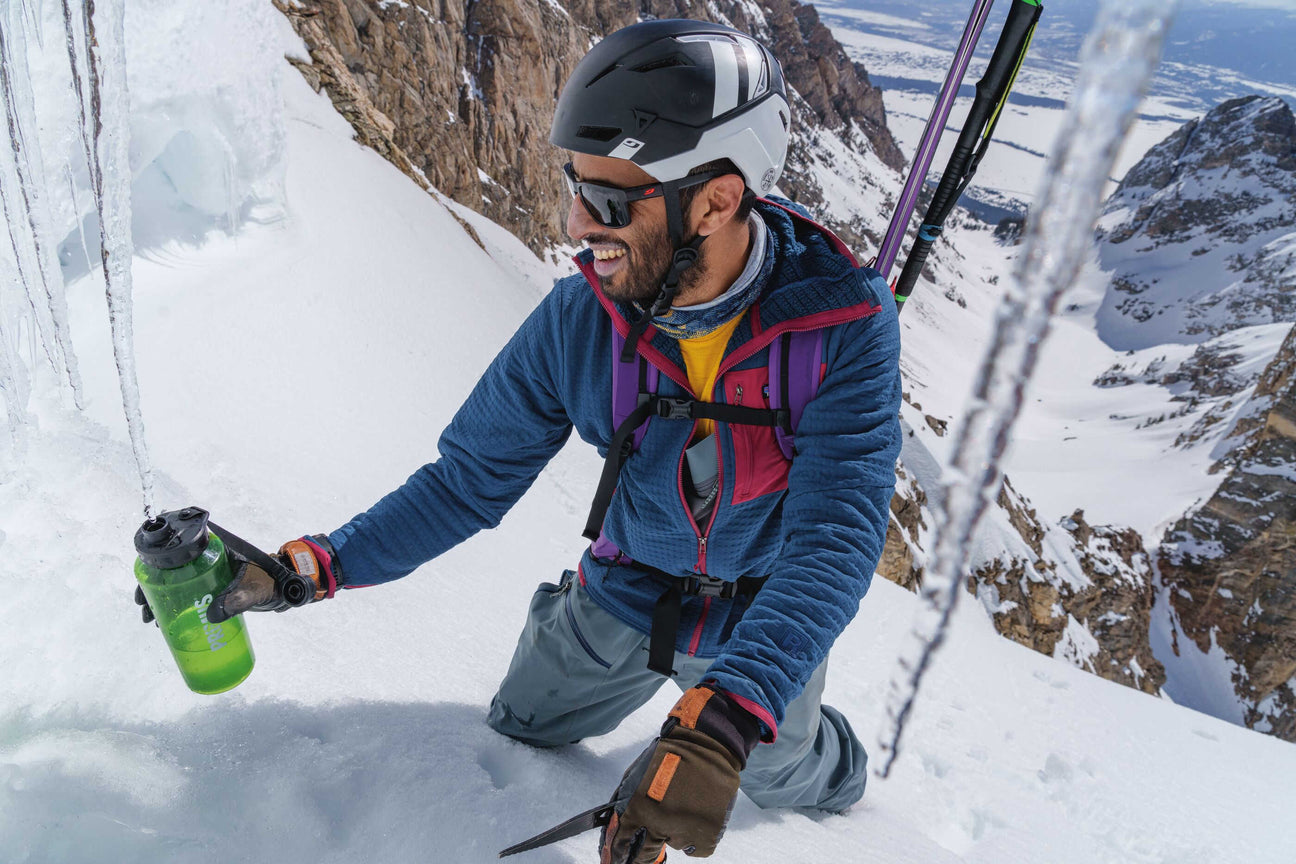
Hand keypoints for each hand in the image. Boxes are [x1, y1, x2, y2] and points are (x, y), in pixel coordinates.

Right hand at [134, 535, 340, 624]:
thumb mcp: (254, 591)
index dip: (155, 569)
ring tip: (153, 620)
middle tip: (145, 610)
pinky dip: (175, 606)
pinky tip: (167, 623)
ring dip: (161, 599)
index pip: (175, 554)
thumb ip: (238, 601)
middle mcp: (206, 561)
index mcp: (213, 552)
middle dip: (153, 588)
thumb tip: (212, 615)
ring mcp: (208, 576)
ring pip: (176, 584)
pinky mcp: (211, 590)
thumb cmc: (272, 582)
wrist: (286, 588)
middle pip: (170, 571)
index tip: (144, 587)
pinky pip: (187, 595)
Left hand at [599, 686, 761, 862]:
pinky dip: (695, 838)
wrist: (706, 742)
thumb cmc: (668, 755)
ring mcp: (685, 829)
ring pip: (673, 845)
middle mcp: (659, 822)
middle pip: (645, 854)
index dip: (618, 854)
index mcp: (637, 807)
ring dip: (674, 833)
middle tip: (646, 849)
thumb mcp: (637, 774)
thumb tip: (617, 826)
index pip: (622, 843)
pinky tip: (695, 817)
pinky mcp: (708, 833)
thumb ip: (626, 802)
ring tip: (681, 809)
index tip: (617, 860)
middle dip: (643, 854)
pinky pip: (696, 848)